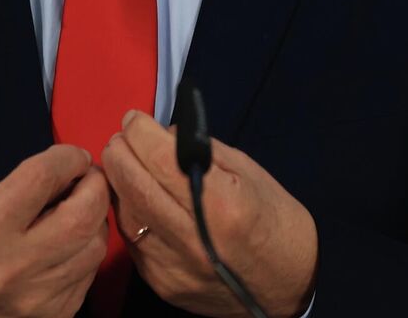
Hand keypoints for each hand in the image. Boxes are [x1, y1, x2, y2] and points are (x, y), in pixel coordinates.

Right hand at [0, 144, 108, 317]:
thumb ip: (20, 190)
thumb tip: (66, 174)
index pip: (43, 177)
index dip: (67, 157)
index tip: (74, 156)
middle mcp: (16, 264)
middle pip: (83, 214)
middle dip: (96, 187)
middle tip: (89, 178)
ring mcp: (39, 296)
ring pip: (95, 247)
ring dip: (95, 221)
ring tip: (81, 210)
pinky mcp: (55, 315)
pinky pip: (88, 275)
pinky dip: (85, 252)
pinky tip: (70, 245)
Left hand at [101, 111, 316, 317]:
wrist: (288, 287)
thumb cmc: (275, 222)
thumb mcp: (248, 173)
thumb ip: (201, 151)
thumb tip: (161, 133)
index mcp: (221, 205)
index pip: (161, 159)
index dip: (140, 133)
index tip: (134, 119)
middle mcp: (192, 240)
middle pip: (134, 185)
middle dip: (120, 153)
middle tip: (121, 138)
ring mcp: (173, 267)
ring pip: (125, 214)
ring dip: (119, 183)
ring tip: (126, 164)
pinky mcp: (162, 284)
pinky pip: (132, 240)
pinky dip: (130, 213)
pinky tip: (137, 199)